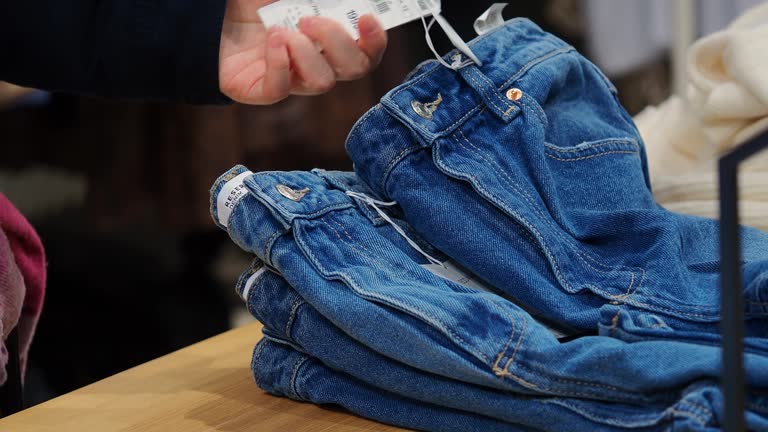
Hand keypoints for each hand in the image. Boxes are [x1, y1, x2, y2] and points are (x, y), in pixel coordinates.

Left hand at [218, 0, 387, 104]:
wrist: (206, 11)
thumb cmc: (252, 0)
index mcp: (329, 38)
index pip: (367, 51)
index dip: (375, 40)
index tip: (366, 18)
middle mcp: (315, 61)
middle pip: (353, 70)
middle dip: (338, 44)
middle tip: (310, 21)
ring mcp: (291, 79)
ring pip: (321, 83)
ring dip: (306, 53)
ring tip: (281, 30)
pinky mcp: (262, 91)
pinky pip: (282, 89)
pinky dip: (281, 64)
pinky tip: (271, 41)